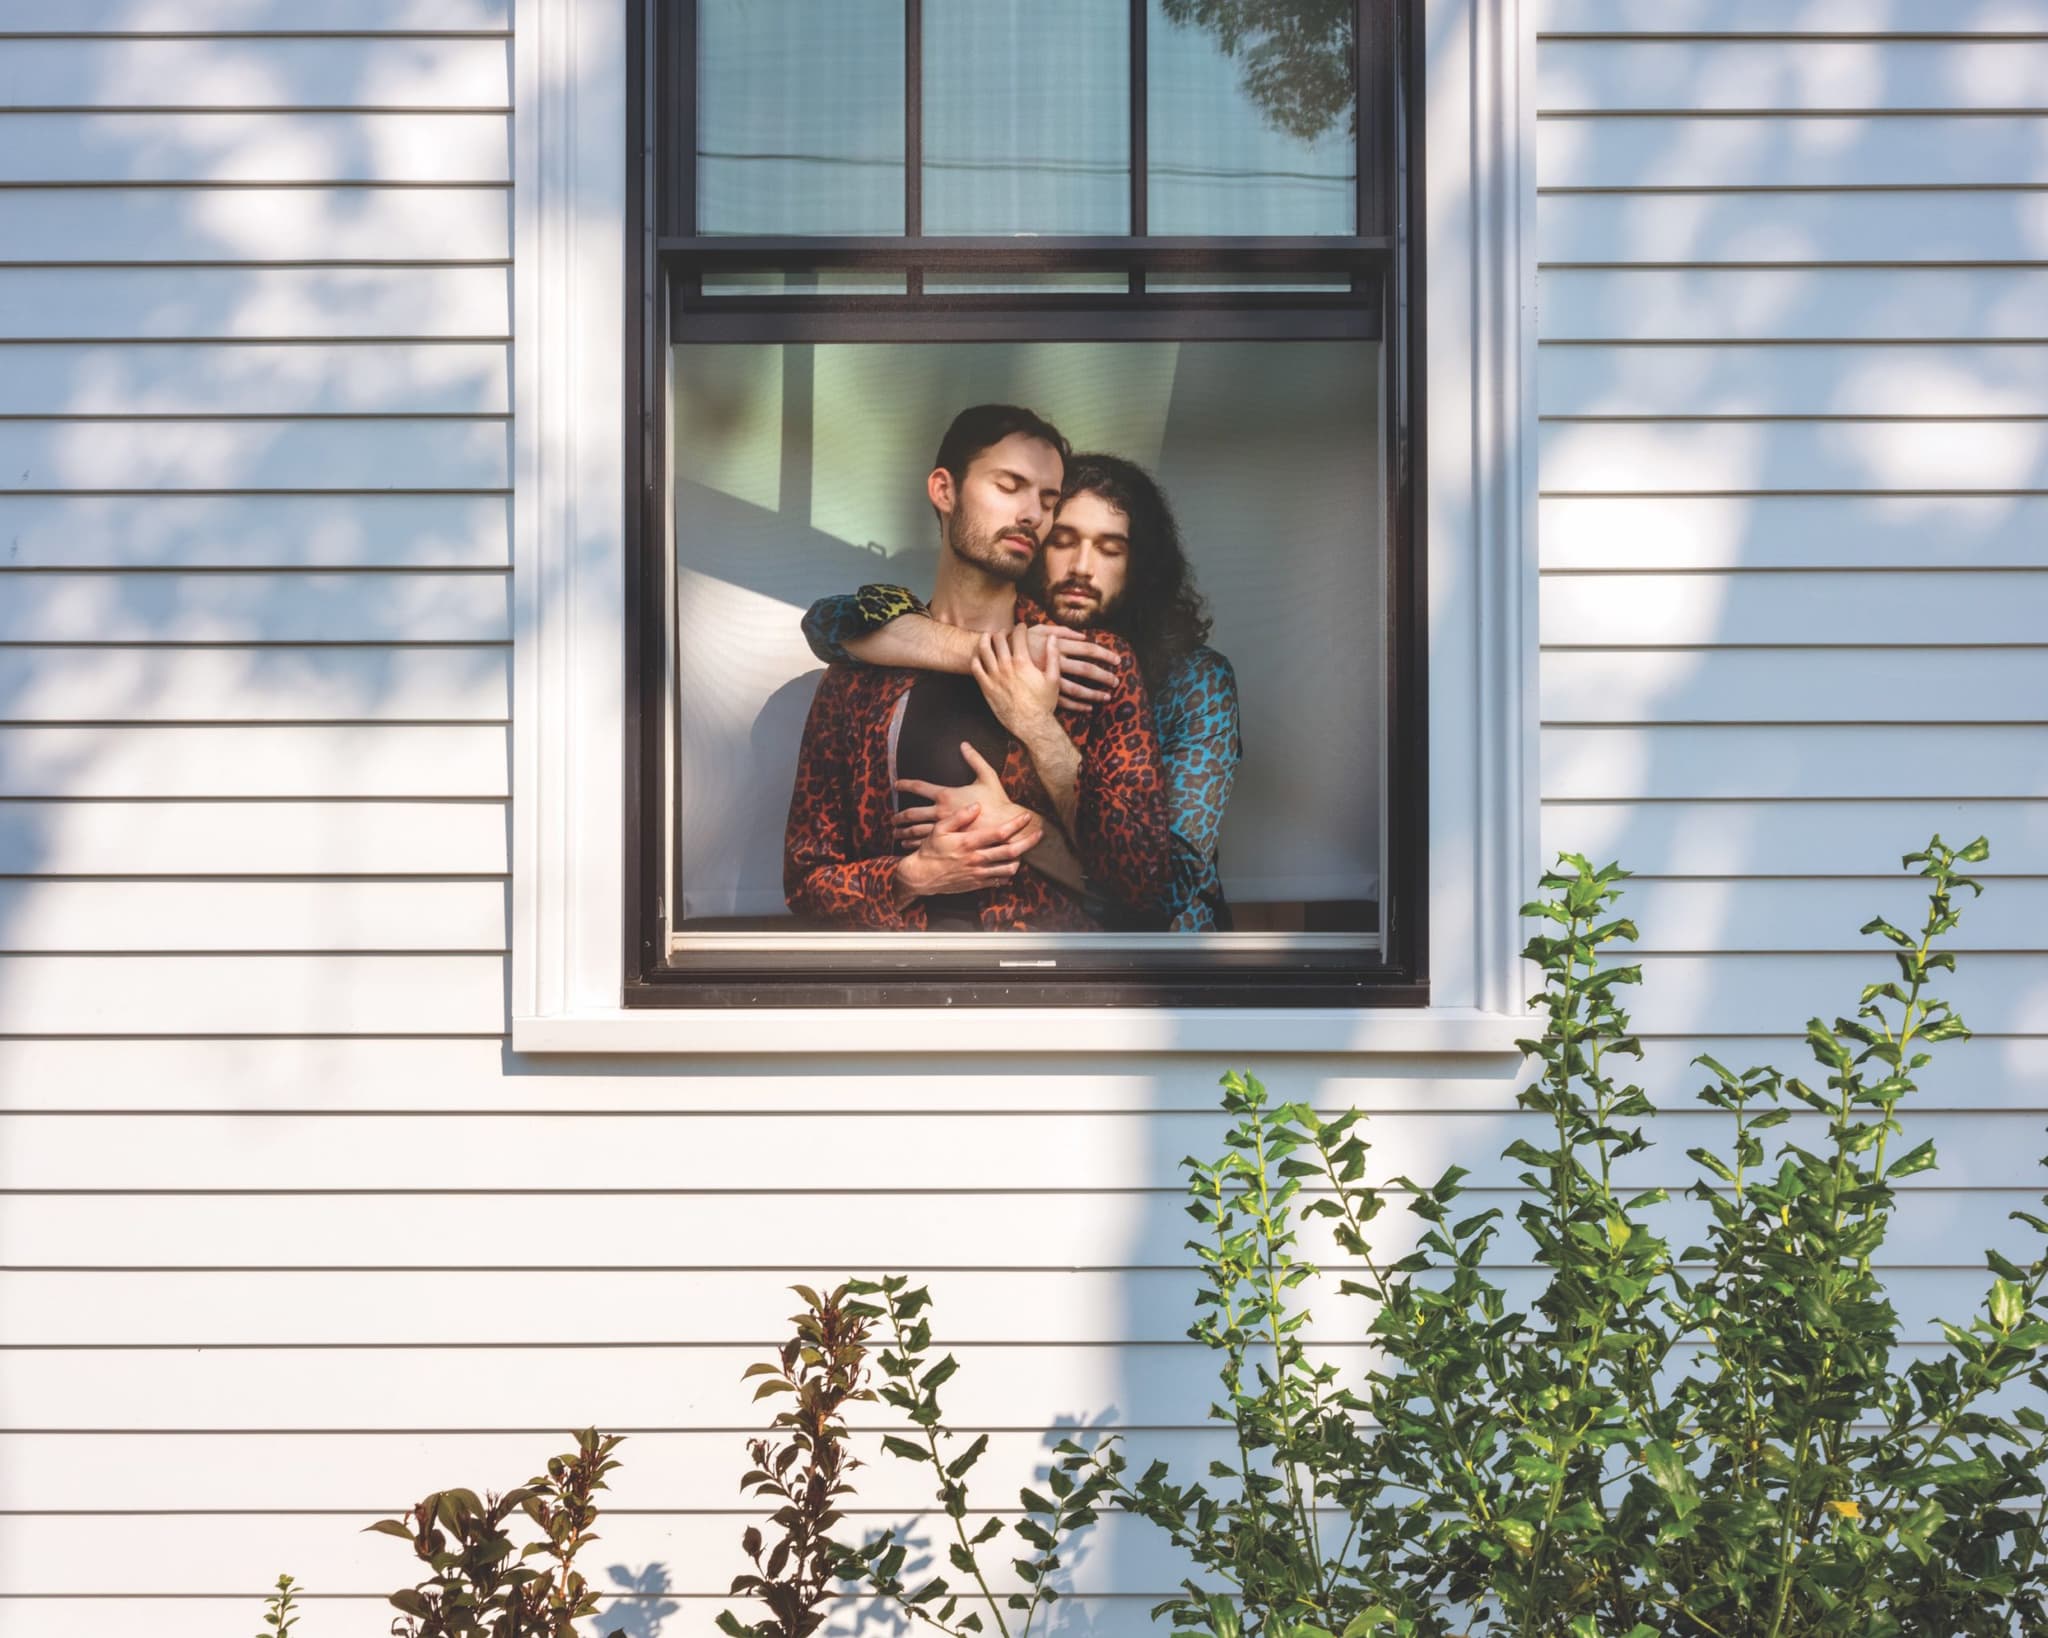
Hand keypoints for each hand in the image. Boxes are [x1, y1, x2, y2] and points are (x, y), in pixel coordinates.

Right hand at [894, 800, 1042, 899]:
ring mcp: (978, 873)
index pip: (999, 833)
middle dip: (1028, 842)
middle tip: (1039, 834)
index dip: (1016, 824)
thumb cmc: (930, 850)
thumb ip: (959, 816)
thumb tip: (976, 806)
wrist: (921, 876)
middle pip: (1010, 851)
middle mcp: (977, 859)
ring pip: (1008, 868)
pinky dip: (1007, 874)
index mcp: (969, 843)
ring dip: (1020, 859)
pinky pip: (998, 880)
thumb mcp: (940, 828)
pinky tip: (1010, 866)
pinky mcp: (976, 884)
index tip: (1026, 816)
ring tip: (1025, 850)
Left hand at [895, 741, 1012, 851]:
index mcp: (947, 794)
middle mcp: (941, 811)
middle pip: (912, 814)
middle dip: (899, 817)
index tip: (896, 784)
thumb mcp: (988, 776)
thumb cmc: (998, 801)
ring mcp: (944, 829)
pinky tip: (909, 847)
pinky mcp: (950, 842)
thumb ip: (974, 759)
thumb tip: (964, 744)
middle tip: (892, 820)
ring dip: (904, 833)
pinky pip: (927, 844)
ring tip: (896, 835)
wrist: (1008, 826)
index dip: (906, 784)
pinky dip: (915, 845)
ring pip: (916, 831)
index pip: (919, 787)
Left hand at [971, 625, 1061, 740]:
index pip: (1018, 636)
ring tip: (988, 636)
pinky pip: (975, 667)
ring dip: (985, 639)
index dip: (1021, 628)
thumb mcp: (1053, 678)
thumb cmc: (1044, 703)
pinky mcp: (986, 687)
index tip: (1022, 626)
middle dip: (1002, 631)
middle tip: (1005, 631)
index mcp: (1022, 662)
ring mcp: (994, 676)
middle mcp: (1006, 666)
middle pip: (998, 639)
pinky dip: (976, 658)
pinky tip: (980, 656)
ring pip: (984, 650)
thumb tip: (1052, 638)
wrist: (1030, 724)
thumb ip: (1053, 656)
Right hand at [1021, 623, 1118, 712]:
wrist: (996, 659)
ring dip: (1093, 693)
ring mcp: (1047, 679)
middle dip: (1103, 676)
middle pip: (1085, 670)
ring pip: (1076, 688)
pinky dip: (1077, 705)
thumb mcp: (1039, 630)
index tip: (1117, 660)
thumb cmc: (1021, 642)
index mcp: (1057, 646)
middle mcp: (1054, 662)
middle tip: (1117, 681)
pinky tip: (1088, 707)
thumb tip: (1082, 635)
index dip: (1104, 654)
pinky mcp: (1041, 692)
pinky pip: (1063, 701)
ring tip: (1107, 697)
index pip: (1087, 649)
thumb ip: (1061, 631)